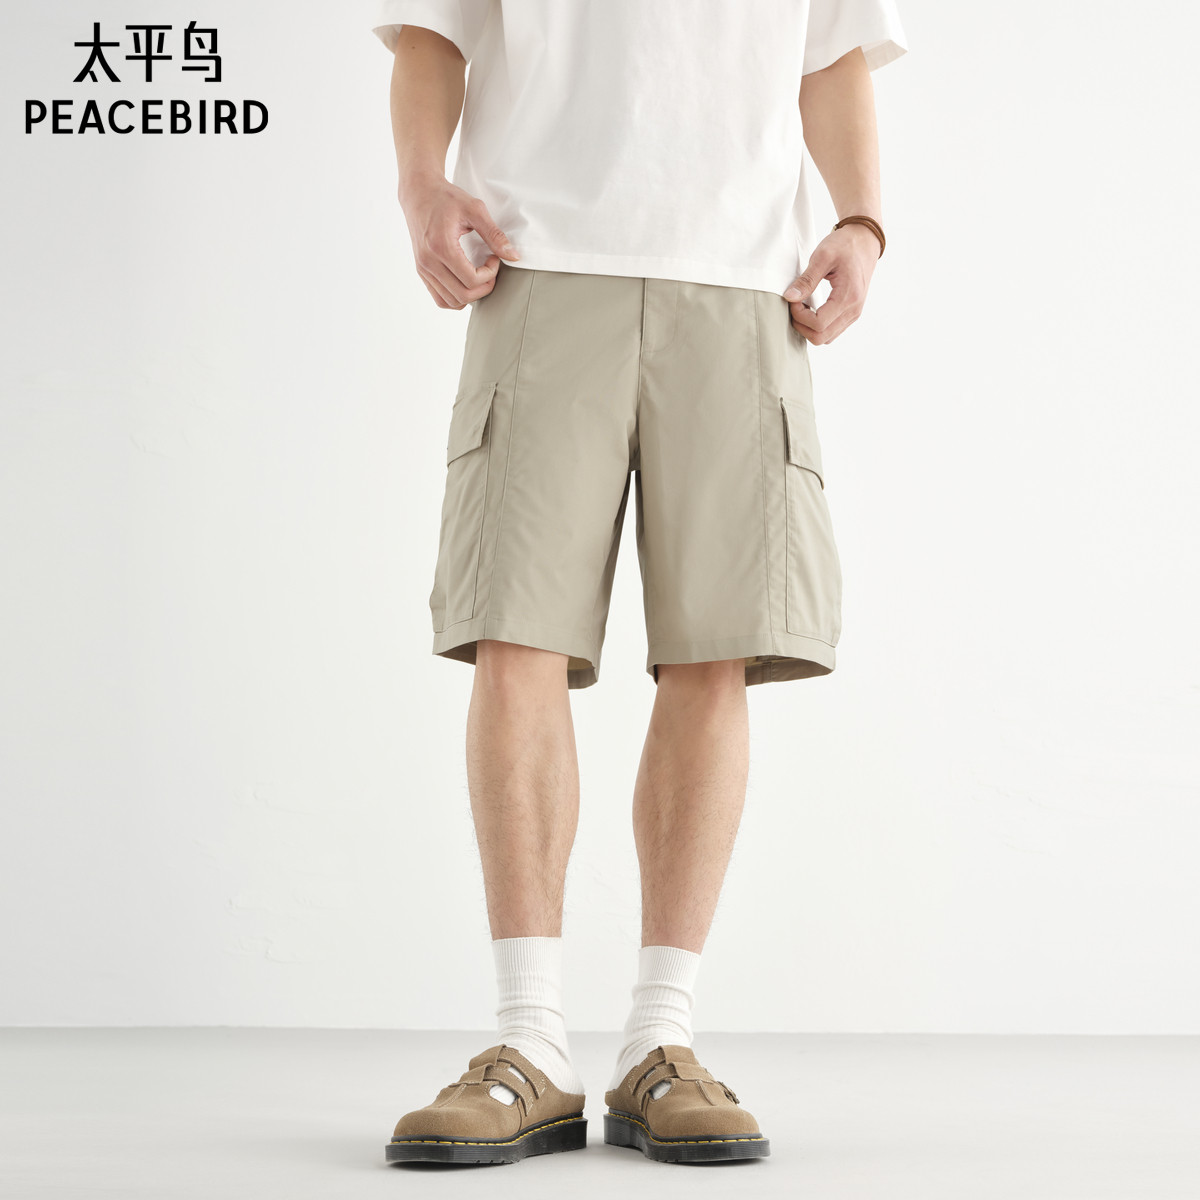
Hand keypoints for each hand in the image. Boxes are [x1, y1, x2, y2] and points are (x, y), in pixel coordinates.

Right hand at [401, 175, 519, 308]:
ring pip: (451, 302)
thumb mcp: (475, 210)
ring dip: (471, 295)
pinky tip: (466, 282)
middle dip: (484, 288)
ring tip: (478, 276)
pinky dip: (456, 298)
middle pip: (463, 295)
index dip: (490, 274)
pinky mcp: (421, 271)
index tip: (494, 258)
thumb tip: (513, 256)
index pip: (471, 280)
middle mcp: (428, 262)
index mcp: (441, 247)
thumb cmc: (446, 198)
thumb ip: (494, 235)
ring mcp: (423, 269)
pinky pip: (440, 299)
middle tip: (490, 271)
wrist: (419, 193)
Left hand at [782, 223, 880, 344]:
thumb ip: (806, 280)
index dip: (800, 316)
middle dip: (802, 325)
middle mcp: (854, 310)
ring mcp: (854, 314)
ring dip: (809, 327)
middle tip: (795, 306)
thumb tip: (790, 297)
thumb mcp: (823, 256)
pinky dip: (817, 325)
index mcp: (848, 297)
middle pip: (821, 337)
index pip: (819, 324)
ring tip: (803, 306)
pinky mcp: (851, 313)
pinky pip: (831, 330)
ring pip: (826, 337)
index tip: (793, 299)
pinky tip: (811, 309)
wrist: (865, 239)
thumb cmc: (846, 245)